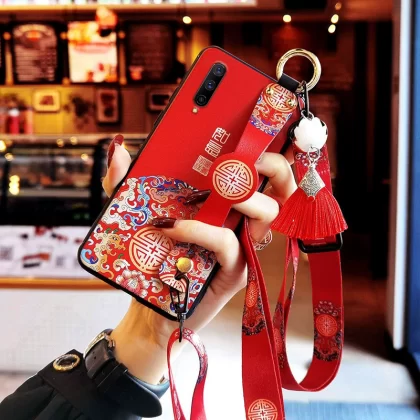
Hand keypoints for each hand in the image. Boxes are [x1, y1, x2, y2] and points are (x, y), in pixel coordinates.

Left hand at [101, 135, 296, 383]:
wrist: (150, 305)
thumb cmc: (153, 257)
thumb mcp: (136, 214)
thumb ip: (125, 183)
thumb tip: (119, 149)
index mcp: (227, 204)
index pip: (263, 173)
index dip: (271, 151)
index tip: (259, 129)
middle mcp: (243, 222)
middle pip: (282, 189)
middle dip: (274, 166)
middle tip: (248, 158)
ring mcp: (243, 247)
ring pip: (267, 214)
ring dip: (245, 196)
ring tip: (217, 189)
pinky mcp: (235, 272)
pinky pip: (229, 243)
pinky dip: (202, 230)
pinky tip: (174, 228)